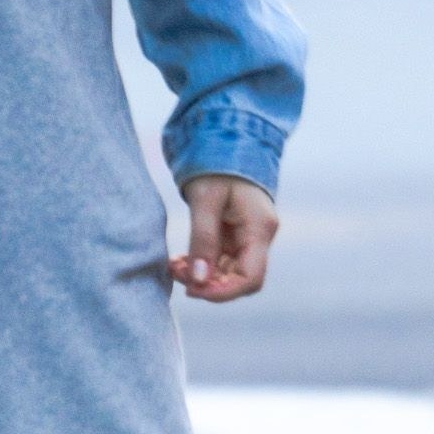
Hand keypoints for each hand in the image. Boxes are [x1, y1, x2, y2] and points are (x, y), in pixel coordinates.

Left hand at [173, 173, 276, 300]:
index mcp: (259, 228)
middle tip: (176, 273)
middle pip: (240, 279)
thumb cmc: (216, 166)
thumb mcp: (204, 201)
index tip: (192, 290)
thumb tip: (198, 279)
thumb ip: (202, 240)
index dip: (223, 293)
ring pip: (229, 272)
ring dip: (202, 274)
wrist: (226, 140)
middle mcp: (260, 236)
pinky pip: (222, 259)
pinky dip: (202, 263)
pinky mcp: (237, 234)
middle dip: (209, 284)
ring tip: (174, 265)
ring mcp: (250, 236)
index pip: (251, 278)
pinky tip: (181, 261)